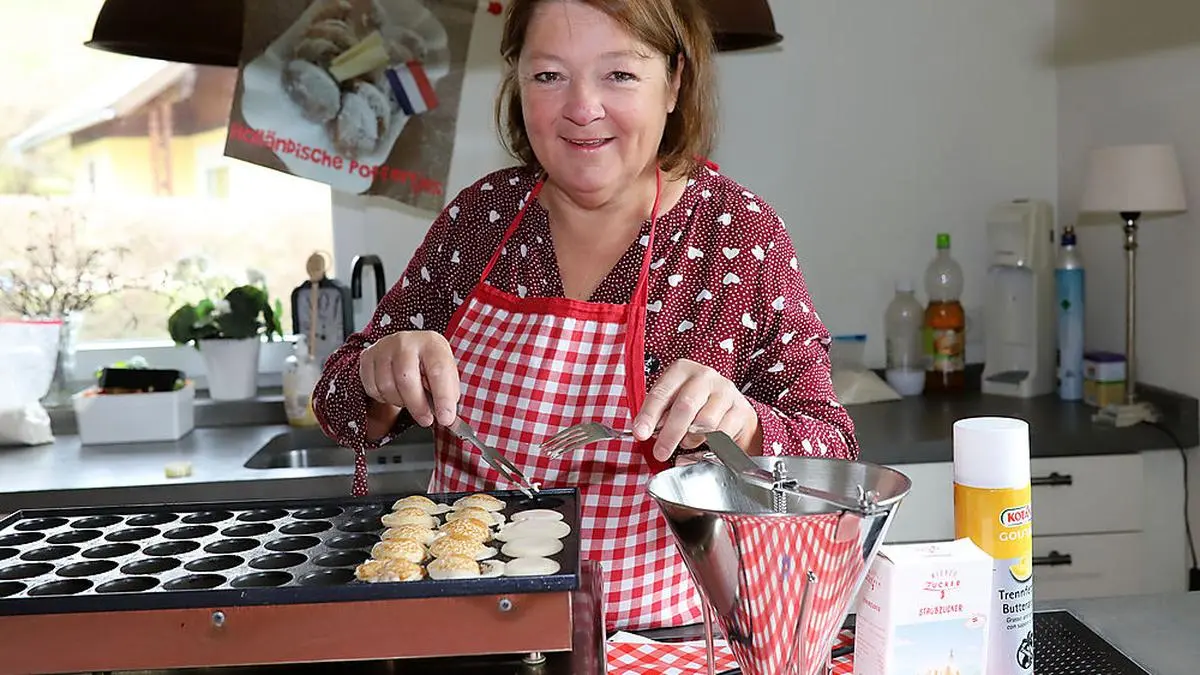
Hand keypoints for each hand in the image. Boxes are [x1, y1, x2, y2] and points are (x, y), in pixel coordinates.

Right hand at [359, 331, 459, 427]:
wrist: (408, 349)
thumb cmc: (429, 364)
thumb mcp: (446, 374)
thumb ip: (448, 394)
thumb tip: (446, 417)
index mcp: (431, 343)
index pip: (438, 371)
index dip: (442, 398)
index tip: (445, 418)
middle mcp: (405, 341)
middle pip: (406, 379)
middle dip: (417, 406)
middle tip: (426, 419)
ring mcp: (383, 348)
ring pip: (386, 386)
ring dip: (400, 402)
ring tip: (410, 400)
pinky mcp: (367, 358)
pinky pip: (372, 389)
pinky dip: (384, 399)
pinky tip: (395, 393)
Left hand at [633, 358, 759, 461]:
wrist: (731, 408)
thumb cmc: (695, 405)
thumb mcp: (672, 402)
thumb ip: (658, 414)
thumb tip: (645, 432)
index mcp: (682, 370)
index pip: (661, 392)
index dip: (649, 415)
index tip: (640, 434)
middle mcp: (705, 376)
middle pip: (685, 407)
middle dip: (669, 434)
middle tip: (660, 452)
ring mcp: (725, 391)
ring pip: (705, 423)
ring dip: (691, 439)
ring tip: (687, 441)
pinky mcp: (741, 409)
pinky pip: (722, 434)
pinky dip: (710, 445)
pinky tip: (705, 442)